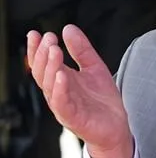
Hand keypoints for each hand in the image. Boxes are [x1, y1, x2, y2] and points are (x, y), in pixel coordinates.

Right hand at [27, 26, 132, 157]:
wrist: (117, 128)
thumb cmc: (103, 102)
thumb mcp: (95, 69)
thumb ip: (82, 50)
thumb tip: (68, 28)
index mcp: (61, 81)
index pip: (43, 63)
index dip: (37, 49)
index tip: (35, 33)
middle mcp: (59, 93)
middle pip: (43, 72)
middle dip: (43, 54)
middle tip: (48, 38)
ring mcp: (64, 106)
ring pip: (50, 86)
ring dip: (51, 67)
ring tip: (54, 50)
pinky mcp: (73, 118)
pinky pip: (62, 103)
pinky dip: (60, 89)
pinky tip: (62, 75)